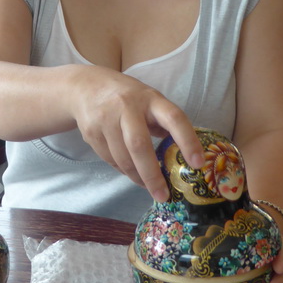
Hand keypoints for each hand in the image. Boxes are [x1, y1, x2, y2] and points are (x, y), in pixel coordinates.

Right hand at [69, 66, 203, 201]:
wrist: (85, 86)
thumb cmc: (127, 96)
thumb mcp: (149, 99)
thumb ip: (163, 121)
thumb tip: (181, 153)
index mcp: (150, 98)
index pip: (174, 118)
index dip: (187, 141)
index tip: (197, 164)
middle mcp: (127, 106)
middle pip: (139, 145)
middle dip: (152, 175)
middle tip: (163, 195)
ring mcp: (106, 119)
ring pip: (122, 158)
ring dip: (136, 177)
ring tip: (147, 186)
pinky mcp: (91, 132)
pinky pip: (109, 159)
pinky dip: (122, 170)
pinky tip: (129, 171)